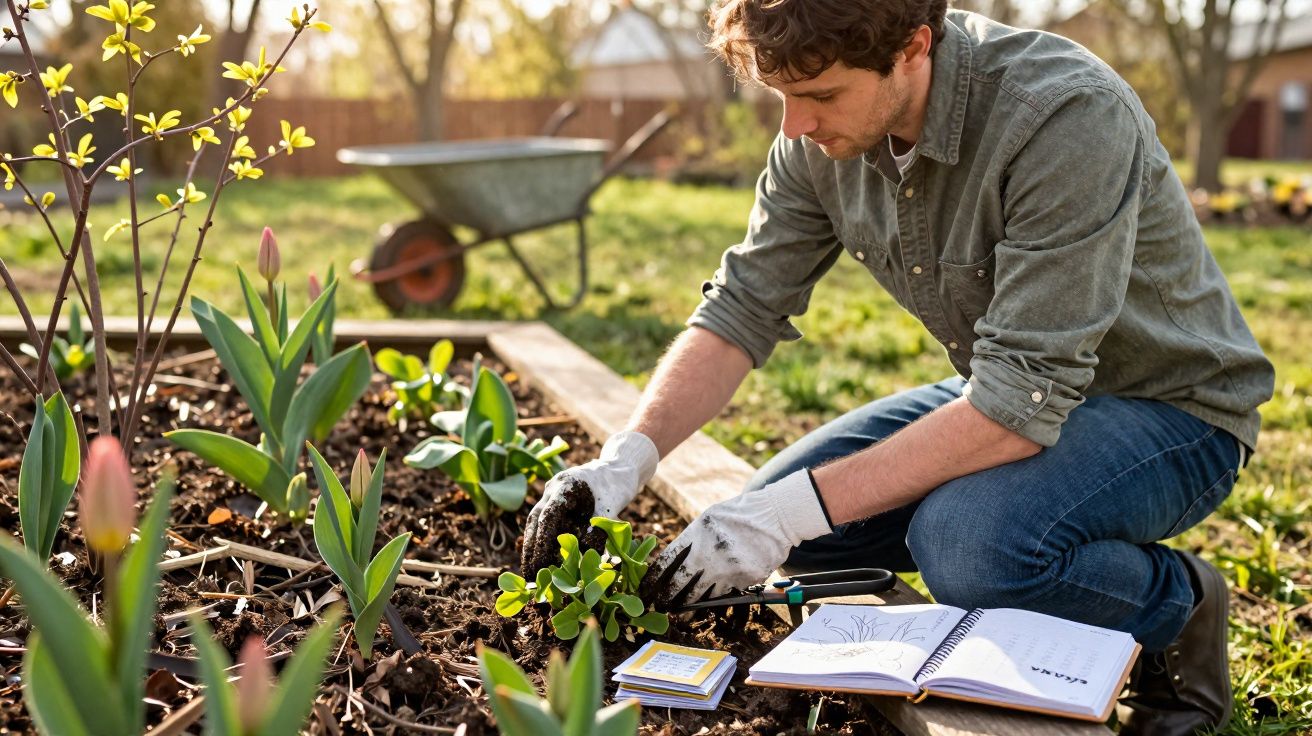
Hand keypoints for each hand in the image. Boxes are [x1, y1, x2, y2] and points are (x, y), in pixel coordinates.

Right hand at [521, 431, 658, 575]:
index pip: (547, 516)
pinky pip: (547, 524)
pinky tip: (546, 561)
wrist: (620, 468)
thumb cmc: (617, 484)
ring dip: (534, 547)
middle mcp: (553, 489)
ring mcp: (552, 495)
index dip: (542, 541)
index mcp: (564, 485)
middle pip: (535, 520)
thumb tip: (586, 555)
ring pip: (537, 523)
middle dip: (531, 549)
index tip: (540, 564)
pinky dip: (546, 542)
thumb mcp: (611, 506)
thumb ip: (597, 528)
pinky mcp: (557, 504)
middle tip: (529, 575)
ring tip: (533, 573)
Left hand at [643, 469, 831, 609]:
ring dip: (688, 603)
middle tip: (659, 604)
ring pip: (701, 594)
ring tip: (678, 611)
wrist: (775, 517)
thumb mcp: (708, 519)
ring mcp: (728, 569)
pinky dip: (713, 599)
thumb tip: (673, 561)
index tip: (647, 588)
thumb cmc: (738, 515)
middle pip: (681, 582)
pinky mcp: (744, 580)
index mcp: (697, 533)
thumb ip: (691, 539)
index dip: (656, 578)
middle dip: (668, 596)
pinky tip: (704, 605)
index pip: (669, 560)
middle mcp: (710, 553)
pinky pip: (724, 594)